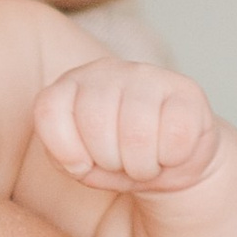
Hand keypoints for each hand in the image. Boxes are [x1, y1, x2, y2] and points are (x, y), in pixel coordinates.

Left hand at [31, 57, 224, 195]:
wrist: (170, 161)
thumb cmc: (118, 159)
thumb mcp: (83, 165)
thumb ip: (66, 159)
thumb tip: (78, 160)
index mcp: (70, 85)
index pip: (49, 110)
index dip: (65, 151)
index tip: (82, 165)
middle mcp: (105, 71)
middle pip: (95, 122)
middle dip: (109, 160)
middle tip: (122, 163)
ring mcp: (147, 75)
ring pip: (137, 133)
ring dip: (142, 165)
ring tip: (146, 160)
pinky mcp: (186, 90)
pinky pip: (176, 136)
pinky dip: (172, 158)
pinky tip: (171, 151)